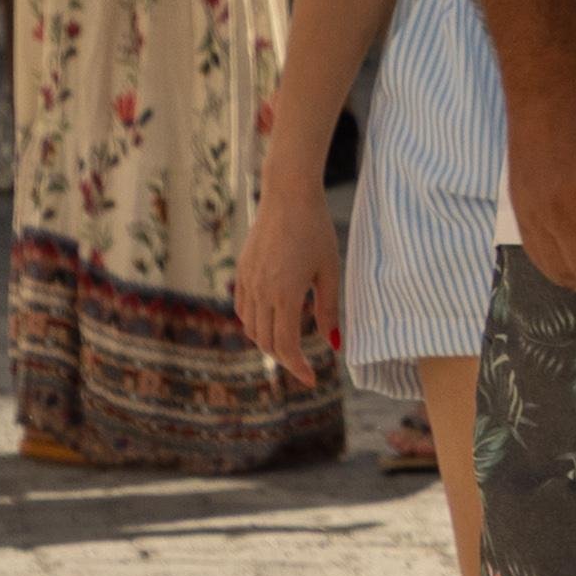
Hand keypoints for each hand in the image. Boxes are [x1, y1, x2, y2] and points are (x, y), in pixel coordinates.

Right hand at [230, 176, 336, 376]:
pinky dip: (255, 323)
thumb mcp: (330, 271)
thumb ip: (329, 309)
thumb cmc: (316, 230)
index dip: (298, 367)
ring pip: (251, 327)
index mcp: (285, 294)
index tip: (312, 379)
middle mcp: (261, 291)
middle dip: (285, 358)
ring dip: (268, 342)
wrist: (288, 196)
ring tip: (289, 346)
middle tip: (304, 365)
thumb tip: (334, 344)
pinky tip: (271, 322)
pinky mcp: (242, 271)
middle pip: (266, 342)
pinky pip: (243, 309)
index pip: (286, 345)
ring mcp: (248, 281)